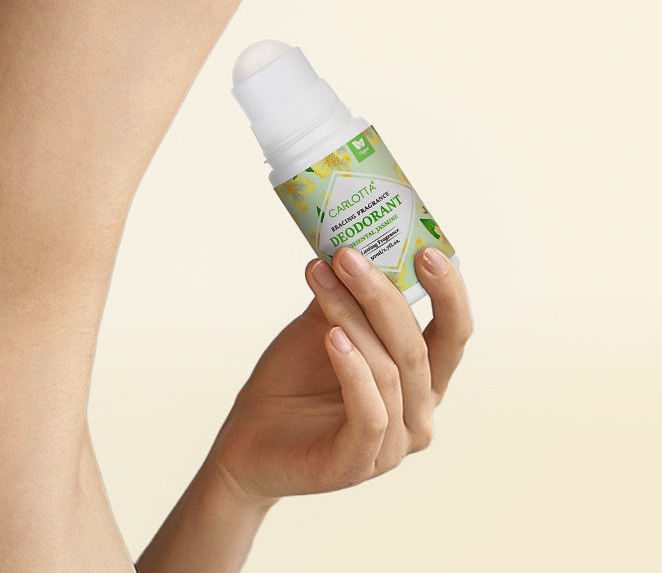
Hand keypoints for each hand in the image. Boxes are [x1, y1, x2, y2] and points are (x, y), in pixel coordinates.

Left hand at [208, 245, 473, 503]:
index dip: (449, 291)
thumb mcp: (324, 325)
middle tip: (349, 254)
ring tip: (321, 278)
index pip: (454, 332)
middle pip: (418, 345)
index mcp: (421, 378)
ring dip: (352, 317)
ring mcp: (394, 443)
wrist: (249, 434)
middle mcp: (418, 411)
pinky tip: (331, 337)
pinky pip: (370, 412)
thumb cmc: (293, 379)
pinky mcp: (361, 462)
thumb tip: (353, 242)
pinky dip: (353, 369)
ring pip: (389, 370)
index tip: (425, 249)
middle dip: (383, 293)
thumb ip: (347, 295)